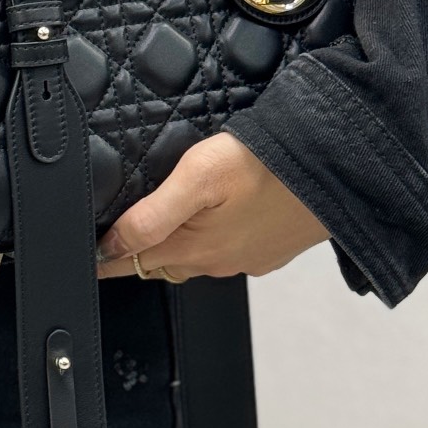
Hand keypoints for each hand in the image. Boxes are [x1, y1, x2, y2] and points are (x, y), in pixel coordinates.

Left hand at [96, 132, 329, 281]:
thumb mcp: (200, 176)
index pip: (131, 260)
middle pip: (161, 263)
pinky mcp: (271, 252)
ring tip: (162, 225)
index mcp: (193, 247)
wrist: (339, 168)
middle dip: (138, 253)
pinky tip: (218, 220)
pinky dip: (213, 242)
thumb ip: (152, 214)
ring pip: (195, 260)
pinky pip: (229, 253)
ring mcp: (246, 260)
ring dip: (176, 247)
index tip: (88, 254)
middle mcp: (217, 262)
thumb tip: (111, 246)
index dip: (105, 255)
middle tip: (117, 235)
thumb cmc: (270, 165)